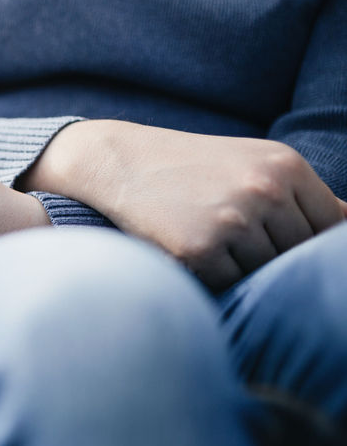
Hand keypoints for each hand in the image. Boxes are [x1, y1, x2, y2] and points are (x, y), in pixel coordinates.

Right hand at [22, 120, 346, 290]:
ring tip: (212, 243)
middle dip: (271, 257)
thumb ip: (304, 195)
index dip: (308, 245)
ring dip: (242, 268)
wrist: (119, 161)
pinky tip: (192, 252)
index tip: (274, 241)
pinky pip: (229, 284)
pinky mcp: (198, 249)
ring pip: (264, 272)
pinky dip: (213, 277)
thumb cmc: (190, 167)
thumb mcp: (253, 162)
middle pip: (296, 254)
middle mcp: (263, 190)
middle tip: (233, 242)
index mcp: (285, 167)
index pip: (329, 228)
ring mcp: (231, 220)